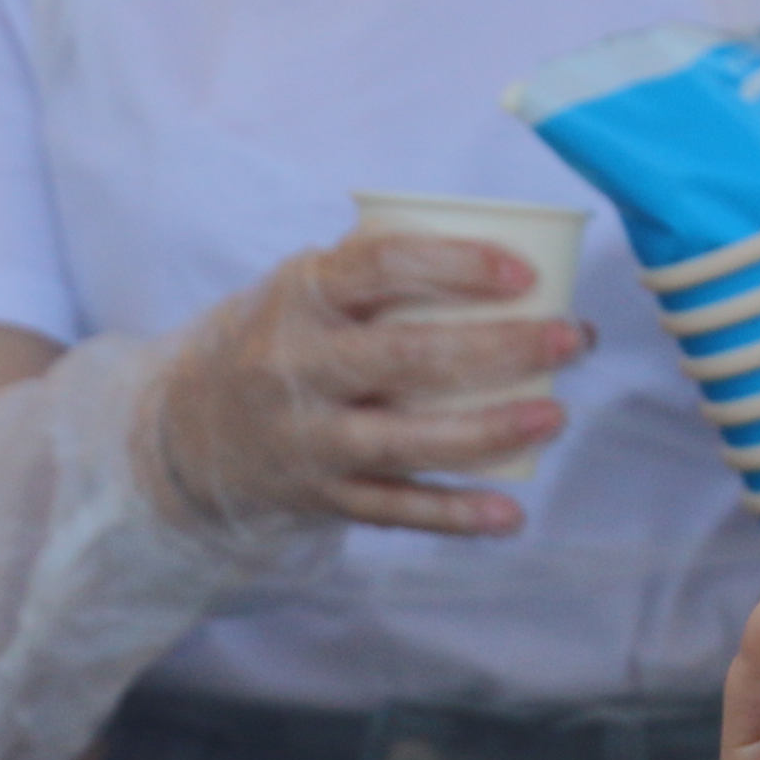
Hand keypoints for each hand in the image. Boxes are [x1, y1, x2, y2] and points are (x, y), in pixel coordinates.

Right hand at [142, 233, 590, 541]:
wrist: (188, 433)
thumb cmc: (276, 342)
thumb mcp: (303, 287)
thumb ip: (376, 268)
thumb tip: (501, 245)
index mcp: (302, 296)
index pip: (382, 267)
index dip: (457, 266)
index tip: (523, 272)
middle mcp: (299, 367)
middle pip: (410, 358)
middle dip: (502, 348)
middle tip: (571, 338)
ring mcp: (310, 439)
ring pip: (408, 441)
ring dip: (491, 431)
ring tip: (555, 414)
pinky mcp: (321, 496)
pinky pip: (395, 509)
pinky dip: (454, 514)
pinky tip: (508, 513)